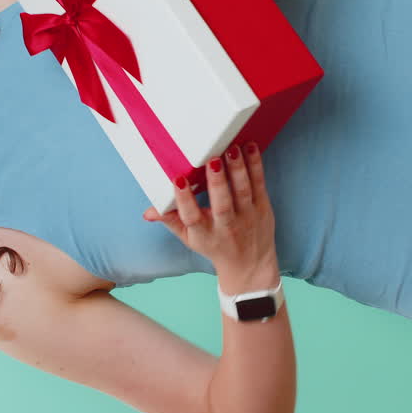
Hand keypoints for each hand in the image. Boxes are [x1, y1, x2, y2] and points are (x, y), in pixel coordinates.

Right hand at [142, 142, 277, 277]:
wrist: (249, 265)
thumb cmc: (215, 246)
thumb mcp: (190, 238)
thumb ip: (170, 221)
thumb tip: (148, 212)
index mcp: (204, 233)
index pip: (191, 217)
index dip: (184, 199)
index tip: (178, 179)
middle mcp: (226, 226)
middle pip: (222, 204)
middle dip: (217, 182)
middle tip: (212, 160)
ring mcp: (247, 216)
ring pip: (242, 191)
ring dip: (237, 169)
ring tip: (232, 149)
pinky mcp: (263, 208)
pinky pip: (259, 184)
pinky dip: (255, 165)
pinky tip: (250, 147)